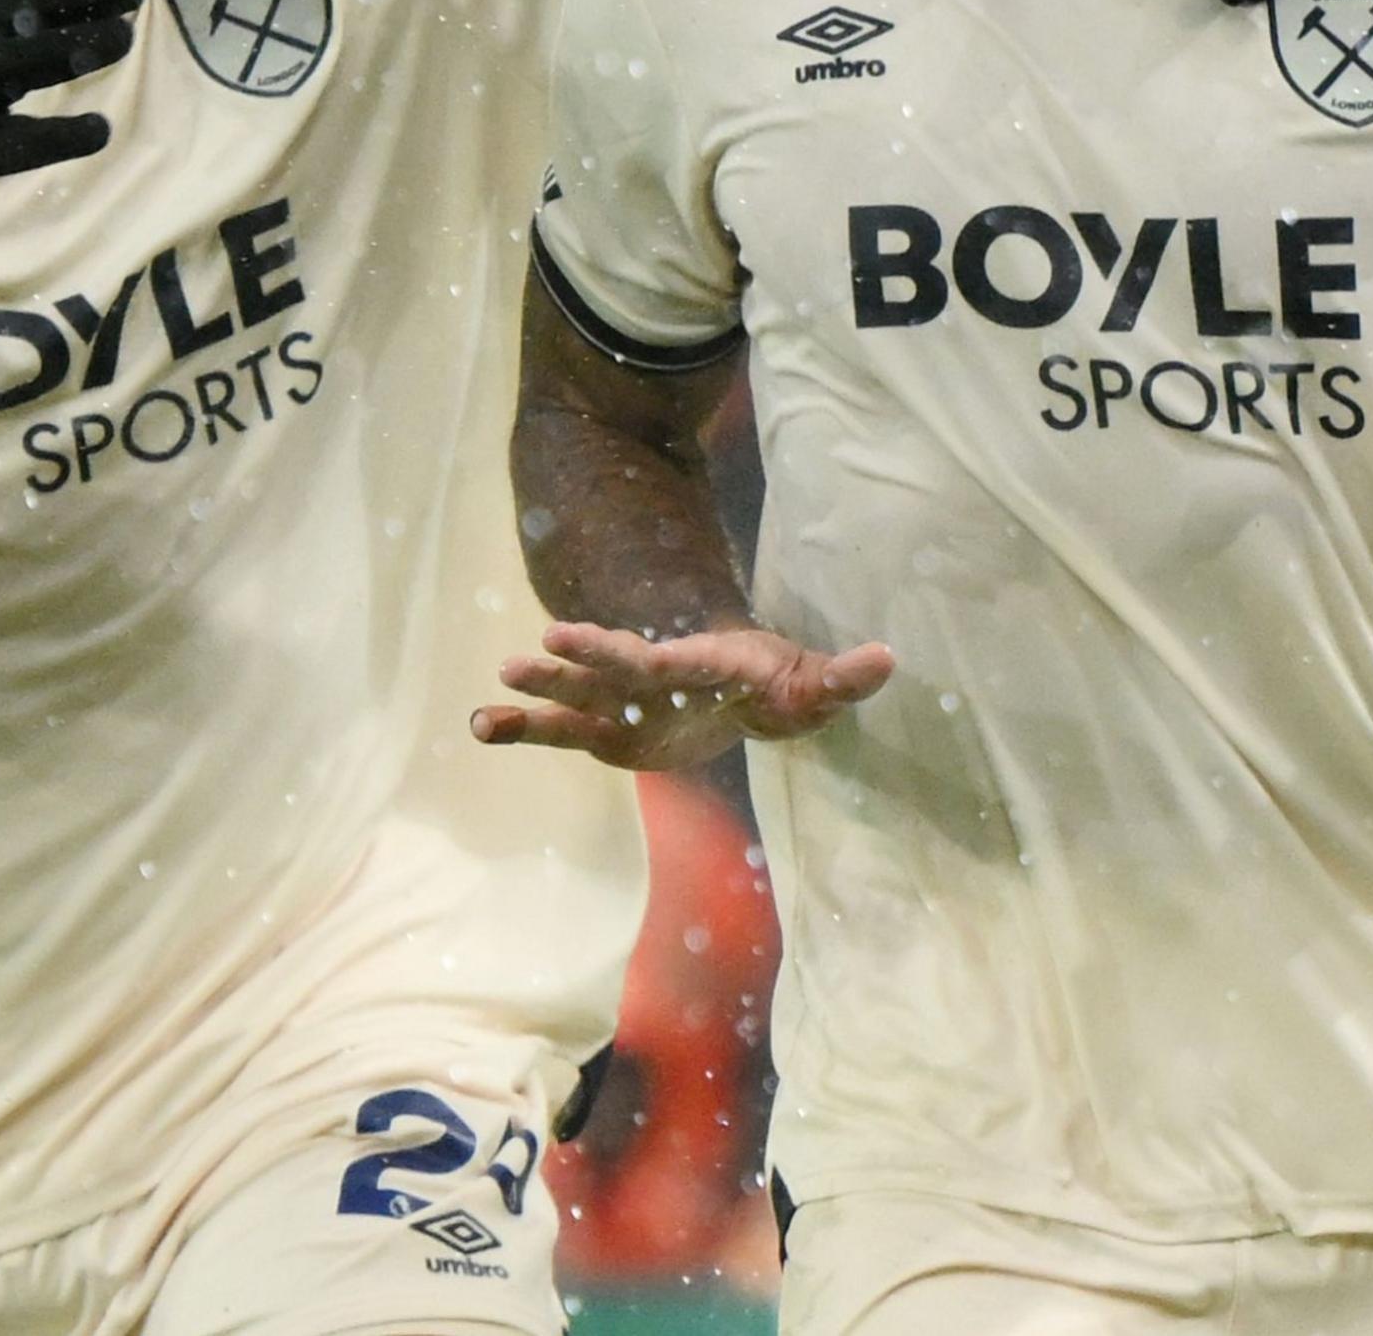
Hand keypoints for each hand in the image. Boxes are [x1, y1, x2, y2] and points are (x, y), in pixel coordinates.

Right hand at [470, 620, 896, 771]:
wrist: (739, 691)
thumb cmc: (776, 685)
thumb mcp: (812, 686)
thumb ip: (842, 677)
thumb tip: (889, 659)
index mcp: (697, 666)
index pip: (663, 661)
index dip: (630, 655)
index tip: (589, 638)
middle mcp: (652, 680)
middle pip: (613, 670)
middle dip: (581, 660)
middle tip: (538, 645)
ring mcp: (623, 707)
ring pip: (574, 702)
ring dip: (536, 701)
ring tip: (486, 708)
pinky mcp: (607, 735)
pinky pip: (560, 733)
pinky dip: (523, 730)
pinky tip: (482, 728)